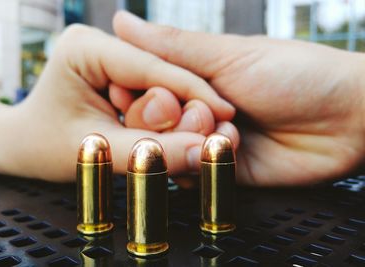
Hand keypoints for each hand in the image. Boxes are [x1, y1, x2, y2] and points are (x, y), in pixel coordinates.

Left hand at [0, 24, 237, 181]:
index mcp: (86, 48)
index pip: (152, 68)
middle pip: (161, 74)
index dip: (193, 92)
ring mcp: (109, 56)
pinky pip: (154, 91)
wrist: (22, 145)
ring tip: (193, 139)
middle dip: (185, 106)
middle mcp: (100, 44)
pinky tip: (177, 133)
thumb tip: (202, 154)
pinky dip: (168, 115)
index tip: (227, 113)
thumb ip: (150, 153)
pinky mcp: (117, 72)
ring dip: (180, 113)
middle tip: (203, 137)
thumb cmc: (44, 147)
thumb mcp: (97, 151)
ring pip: (162, 83)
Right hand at [113, 11, 364, 185]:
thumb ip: (172, 46)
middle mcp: (194, 110)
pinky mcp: (222, 170)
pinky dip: (203, 165)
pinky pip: (194, 175)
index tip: (131, 94)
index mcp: (191, 78)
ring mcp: (207, 141)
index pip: (142, 89)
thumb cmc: (294, 74)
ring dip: (190, 142)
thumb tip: (121, 21)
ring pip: (168, 152)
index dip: (135, 94)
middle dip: (168, 119)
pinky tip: (229, 150)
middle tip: (201, 111)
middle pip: (149, 125)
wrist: (346, 119)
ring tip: (228, 130)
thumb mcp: (228, 54)